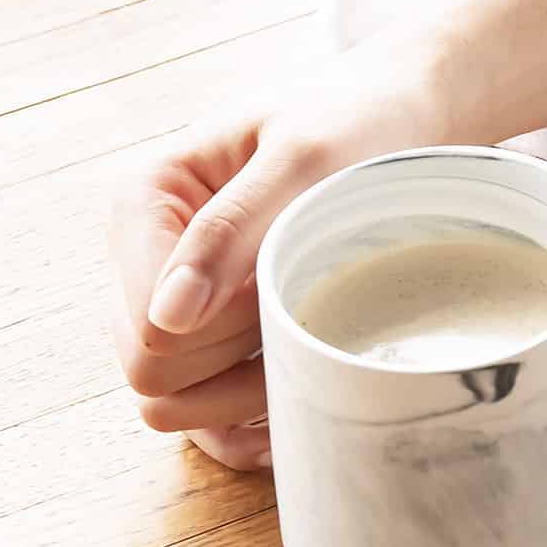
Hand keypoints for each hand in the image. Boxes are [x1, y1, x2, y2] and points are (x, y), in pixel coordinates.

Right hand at [107, 16, 468, 469]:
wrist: (403, 120)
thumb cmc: (354, 121)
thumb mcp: (302, 158)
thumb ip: (230, 232)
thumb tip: (164, 319)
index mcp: (143, 203)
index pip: (146, 326)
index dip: (223, 328)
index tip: (288, 281)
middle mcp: (145, 260)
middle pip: (152, 375)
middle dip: (236, 362)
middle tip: (311, 307)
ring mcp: (175, 306)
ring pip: (174, 406)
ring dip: (248, 398)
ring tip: (319, 345)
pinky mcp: (212, 338)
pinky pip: (204, 421)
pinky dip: (248, 426)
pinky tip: (304, 400)